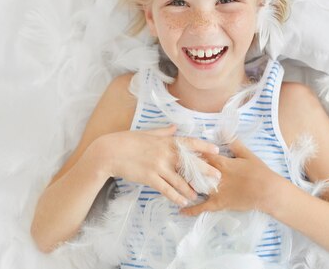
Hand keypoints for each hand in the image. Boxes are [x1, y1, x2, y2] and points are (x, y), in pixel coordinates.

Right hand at [91, 125, 220, 206]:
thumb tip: (174, 127)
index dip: (204, 147)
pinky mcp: (150, 178)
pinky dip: (176, 196)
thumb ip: (164, 132)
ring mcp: (158, 166)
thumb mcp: (148, 133)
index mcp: (166, 141)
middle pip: (190, 164)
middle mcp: (165, 153)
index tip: (217, 151)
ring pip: (179, 180)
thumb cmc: (128, 140)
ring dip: (190, 189)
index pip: (190, 143)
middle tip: (217, 178)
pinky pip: (166, 189)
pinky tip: (183, 201)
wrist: (110, 152)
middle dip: (205, 171)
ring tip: (198, 195)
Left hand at [180, 139, 282, 215]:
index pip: (203, 156)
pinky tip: (180, 210)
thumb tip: (224, 132)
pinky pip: (203, 207)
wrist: (267, 191)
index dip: (191, 153)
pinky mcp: (219, 204)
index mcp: (222, 162)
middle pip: (195, 171)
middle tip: (170, 165)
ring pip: (196, 188)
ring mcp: (216, 191)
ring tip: (170, 184)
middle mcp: (216, 176)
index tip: (180, 150)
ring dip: (184, 186)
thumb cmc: (259, 171)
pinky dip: (191, 210)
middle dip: (183, 168)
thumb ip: (234, 143)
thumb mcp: (247, 154)